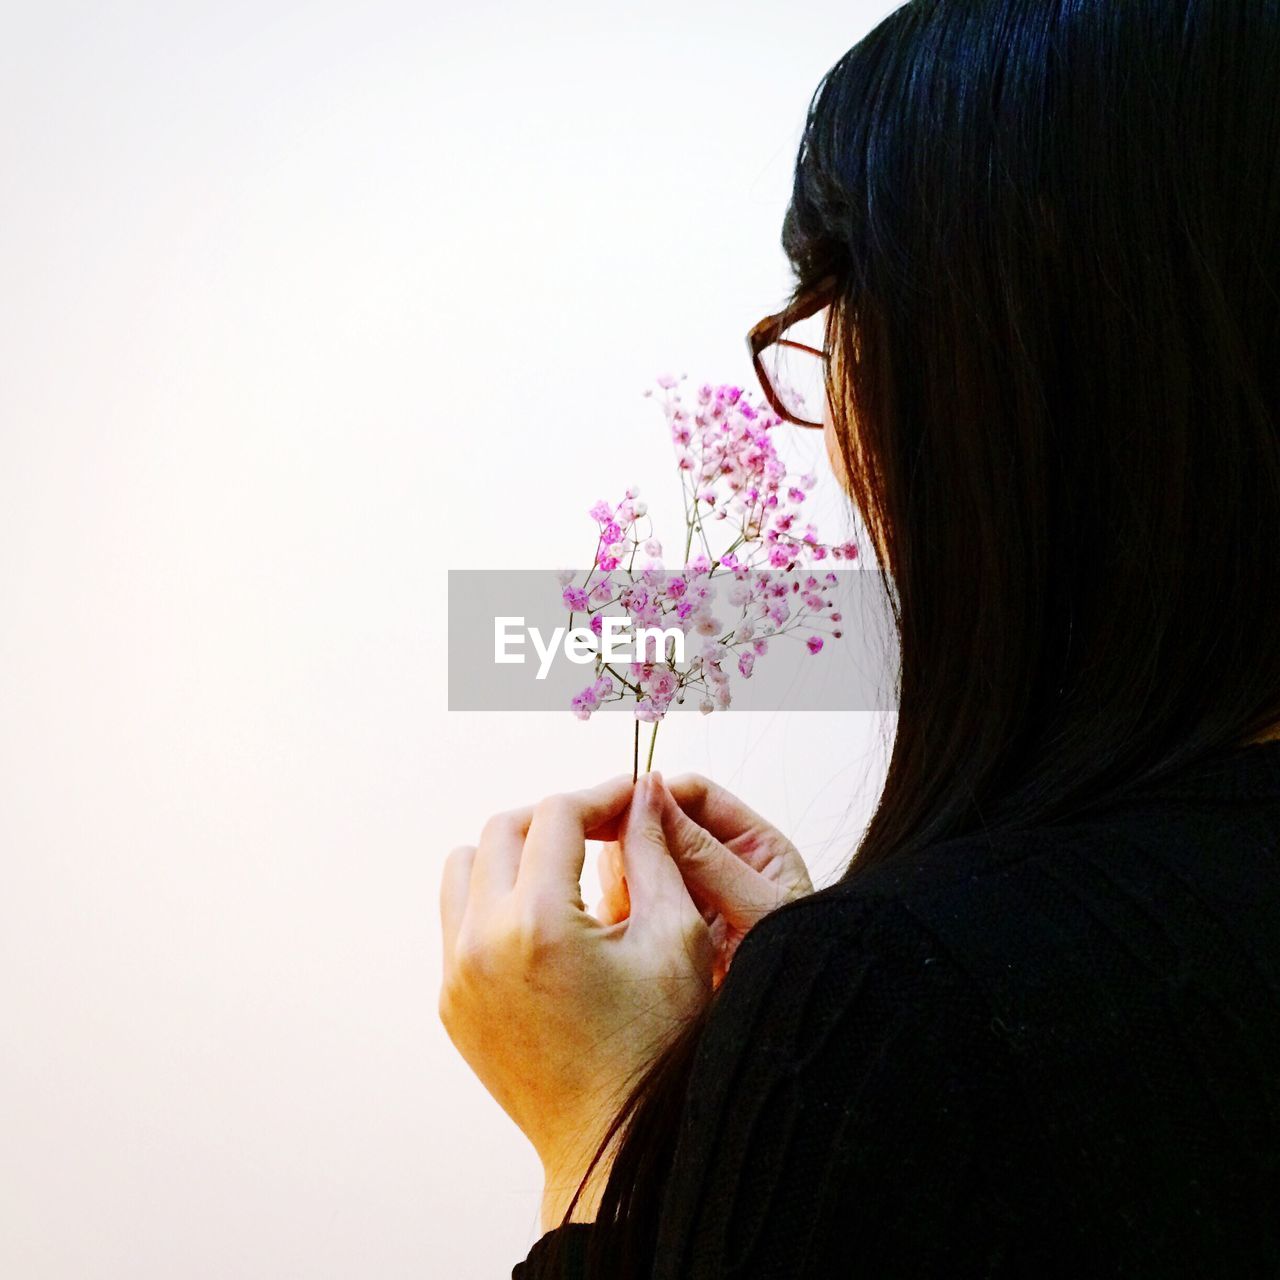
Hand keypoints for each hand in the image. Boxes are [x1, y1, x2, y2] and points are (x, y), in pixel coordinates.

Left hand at [438, 772, 713, 1229]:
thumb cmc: (656, 1050)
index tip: (632, 799)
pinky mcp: (451, 1003)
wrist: (612, 1145)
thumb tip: (644, 797)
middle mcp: (482, 943)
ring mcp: (457, 975)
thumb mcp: (673, 938)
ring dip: (513, 852)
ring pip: (465, 867)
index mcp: (538, 924)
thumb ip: (655, 853)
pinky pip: (458, 920)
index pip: (557, 815)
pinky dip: (495, 900)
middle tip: (604, 829)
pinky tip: (545, 921)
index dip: (601, 796)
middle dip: (557, 817)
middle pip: (504, 829)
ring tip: (566, 870)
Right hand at [596, 773, 812, 987]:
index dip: (657, 796)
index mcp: (752, 846)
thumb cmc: (798, 972)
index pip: (695, 797)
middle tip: (617, 864)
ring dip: (623, 879)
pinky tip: (618, 930)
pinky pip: (630, 908)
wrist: (793, 1040)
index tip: (622, 808)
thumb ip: (705, 854)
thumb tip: (656, 796)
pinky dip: (617, 913)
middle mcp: (717, 868)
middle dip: (633, 840)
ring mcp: (689, 901)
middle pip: (658, 827)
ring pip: (637, 866)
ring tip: (623, 906)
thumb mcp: (757, 908)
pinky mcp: (666, 936)